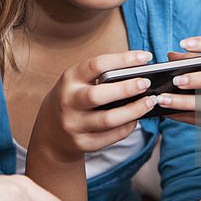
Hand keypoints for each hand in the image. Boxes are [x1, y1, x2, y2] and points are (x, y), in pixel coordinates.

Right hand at [29, 50, 158, 162]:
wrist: (51, 130)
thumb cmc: (74, 97)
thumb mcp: (79, 81)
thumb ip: (103, 76)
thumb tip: (139, 72)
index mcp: (70, 79)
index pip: (96, 65)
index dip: (123, 60)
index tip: (146, 57)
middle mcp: (68, 101)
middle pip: (98, 96)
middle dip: (125, 89)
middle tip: (146, 83)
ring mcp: (74, 124)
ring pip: (108, 120)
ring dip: (133, 111)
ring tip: (149, 102)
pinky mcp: (82, 143)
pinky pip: (110, 136)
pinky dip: (127, 127)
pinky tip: (136, 118)